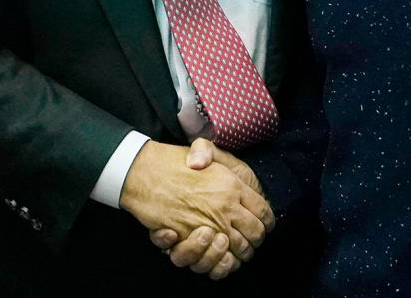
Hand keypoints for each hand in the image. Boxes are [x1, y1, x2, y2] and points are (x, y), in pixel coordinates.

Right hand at [120, 140, 271, 266]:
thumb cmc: (172, 161)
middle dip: (256, 239)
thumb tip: (206, 164)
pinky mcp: (192, 241)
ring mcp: (209, 226)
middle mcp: (224, 208)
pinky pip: (216, 263)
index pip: (263, 211)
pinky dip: (222, 264)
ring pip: (238, 251)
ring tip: (234, 246)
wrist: (143, 174)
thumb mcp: (200, 147)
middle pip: (255, 234)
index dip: (267, 220)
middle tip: (250, 238)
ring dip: (240, 253)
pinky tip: (222, 256)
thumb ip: (210, 151)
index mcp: (232, 186)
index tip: (263, 223)